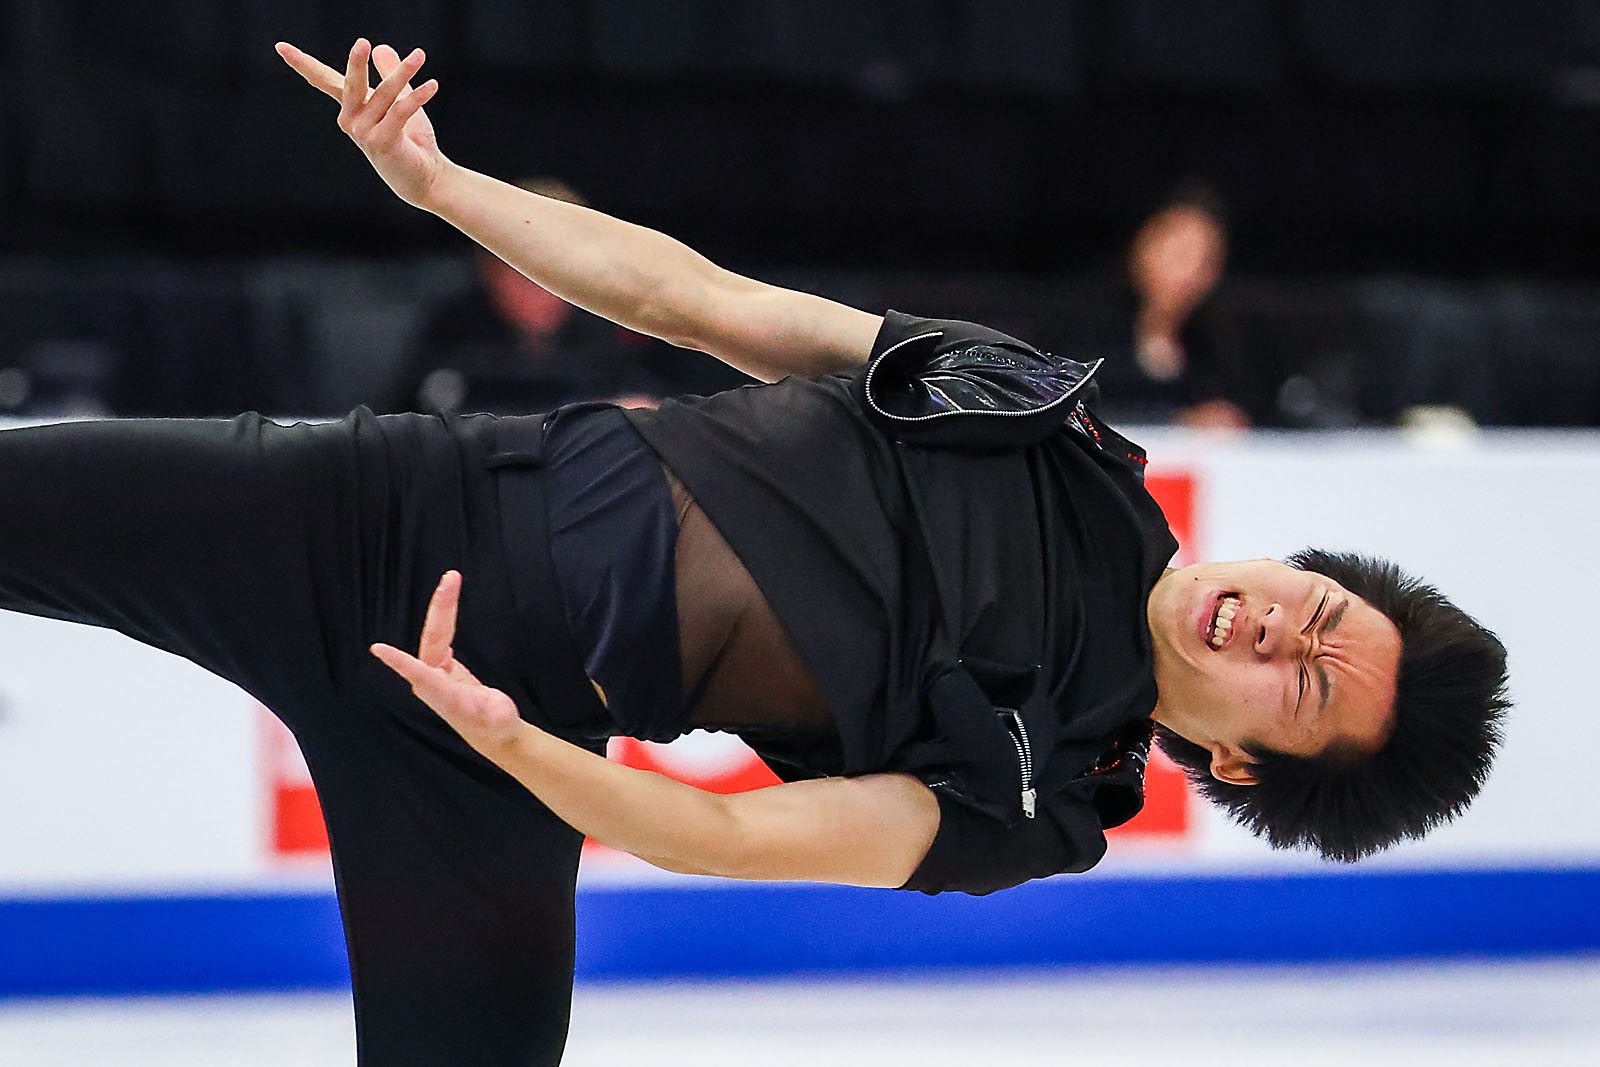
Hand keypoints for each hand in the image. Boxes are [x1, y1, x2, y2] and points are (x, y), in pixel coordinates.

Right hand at [276, 38, 446, 209]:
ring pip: (384, 95)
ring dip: (403, 74)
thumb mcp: (400, 101)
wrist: (427, 176)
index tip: (280, 47)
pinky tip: (432, 85)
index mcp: (351, 108)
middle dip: (355, 64)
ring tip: (419, 55)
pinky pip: (399, 112)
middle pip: (349, 84)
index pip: (325, 80)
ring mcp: (363, 133)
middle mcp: (351, 120)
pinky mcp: (381, 142)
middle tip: (362, 42)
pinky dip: (417, 96)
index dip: (303, 64)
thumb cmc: (411, 141)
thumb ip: (389, 74)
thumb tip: (380, 47)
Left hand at [371, 571, 525, 754]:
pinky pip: (442, 632)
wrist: (491, 729)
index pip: (420, 674)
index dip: (400, 662)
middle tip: (451, 578)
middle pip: (434, 637)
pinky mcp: (441, 663)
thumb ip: (499, 714)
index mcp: (445, 695)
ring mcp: (435, 670)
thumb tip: (500, 712)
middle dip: (442, 607)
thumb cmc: (497, 725)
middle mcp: (434, 680)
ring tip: (453, 578)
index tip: (378, 649)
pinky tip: (448, 595)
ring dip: (445, 604)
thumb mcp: (499, 718)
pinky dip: (447, 613)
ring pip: (437, 631)